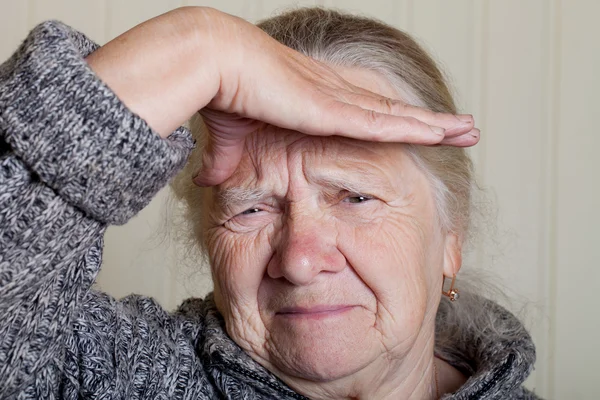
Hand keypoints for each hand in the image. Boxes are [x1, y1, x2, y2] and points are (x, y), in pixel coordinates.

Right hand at [86, 7, 477, 186]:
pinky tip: (446, 134)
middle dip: (428, 121)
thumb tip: (210, 182)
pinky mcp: (335, 109)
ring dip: (436, 125)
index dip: (392, 122)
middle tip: (460, 128)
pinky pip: (387, 124)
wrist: (212, 63)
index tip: (413, 130)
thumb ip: (229, 160)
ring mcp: (339, 101)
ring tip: (469, 130)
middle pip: (393, 112)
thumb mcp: (230, 139)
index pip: (365, 115)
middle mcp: (335, 96)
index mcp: (314, 101)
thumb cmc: (219, 96)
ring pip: (400, 116)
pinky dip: (418, 129)